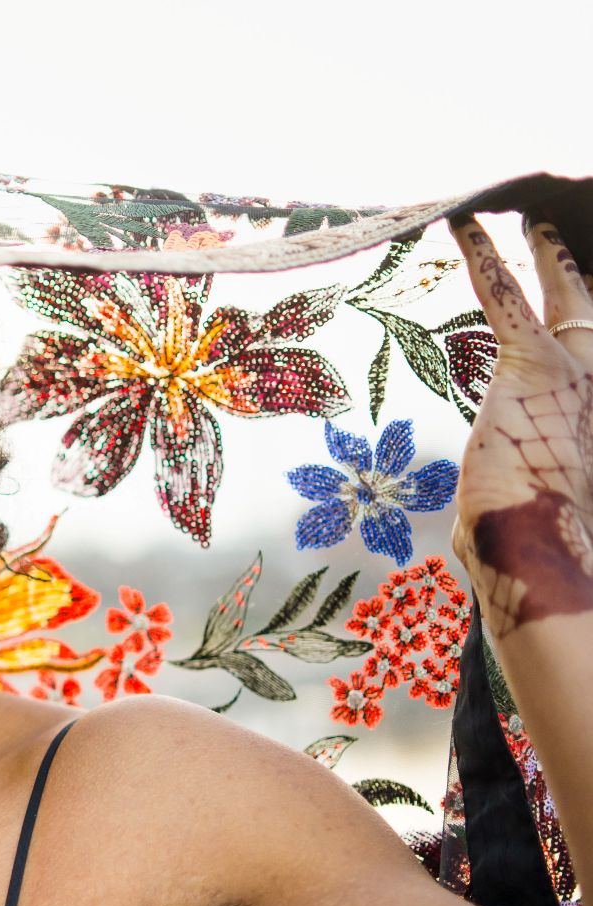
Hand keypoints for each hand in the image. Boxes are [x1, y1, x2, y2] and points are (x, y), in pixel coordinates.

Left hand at [448, 214, 592, 636]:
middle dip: (582, 271)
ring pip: (563, 292)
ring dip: (546, 250)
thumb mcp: (522, 515)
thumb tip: (481, 533)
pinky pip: (504, 297)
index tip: (581, 308)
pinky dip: (484, 258)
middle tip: (569, 228)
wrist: (547, 551)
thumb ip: (511, 501)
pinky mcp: (534, 364)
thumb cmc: (532, 544)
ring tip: (533, 211)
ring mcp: (578, 371)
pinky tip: (467, 223)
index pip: (592, 350)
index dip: (585, 325)